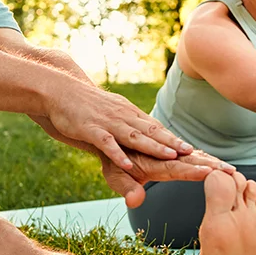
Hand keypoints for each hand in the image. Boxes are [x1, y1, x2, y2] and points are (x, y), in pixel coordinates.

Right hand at [35, 94, 194, 172]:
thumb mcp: (114, 112)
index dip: (174, 138)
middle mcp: (123, 116)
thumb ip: (129, 125)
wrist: (62, 90)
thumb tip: (147, 136)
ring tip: (171, 156)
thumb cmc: (89, 105)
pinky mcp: (90, 129)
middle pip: (151, 131)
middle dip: (172, 143)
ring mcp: (107, 122)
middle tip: (191, 152)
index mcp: (129, 114)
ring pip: (134, 136)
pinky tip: (126, 164)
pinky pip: (106, 142)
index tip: (192, 149)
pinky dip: (117, 153)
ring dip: (153, 146)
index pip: (156, 128)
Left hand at [97, 148, 235, 208]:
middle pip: (191, 161)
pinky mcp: (170, 147)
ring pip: (194, 155)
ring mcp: (169, 150)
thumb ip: (127, 188)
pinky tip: (217, 163)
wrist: (112, 135)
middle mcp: (164, 154)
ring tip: (230, 169)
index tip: (213, 172)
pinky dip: (205, 157)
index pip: (177, 168)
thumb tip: (135, 202)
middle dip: (212, 166)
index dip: (195, 170)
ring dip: (212, 161)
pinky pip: (190, 153)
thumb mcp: (115, 176)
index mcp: (153, 162)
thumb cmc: (114, 161)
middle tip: (232, 172)